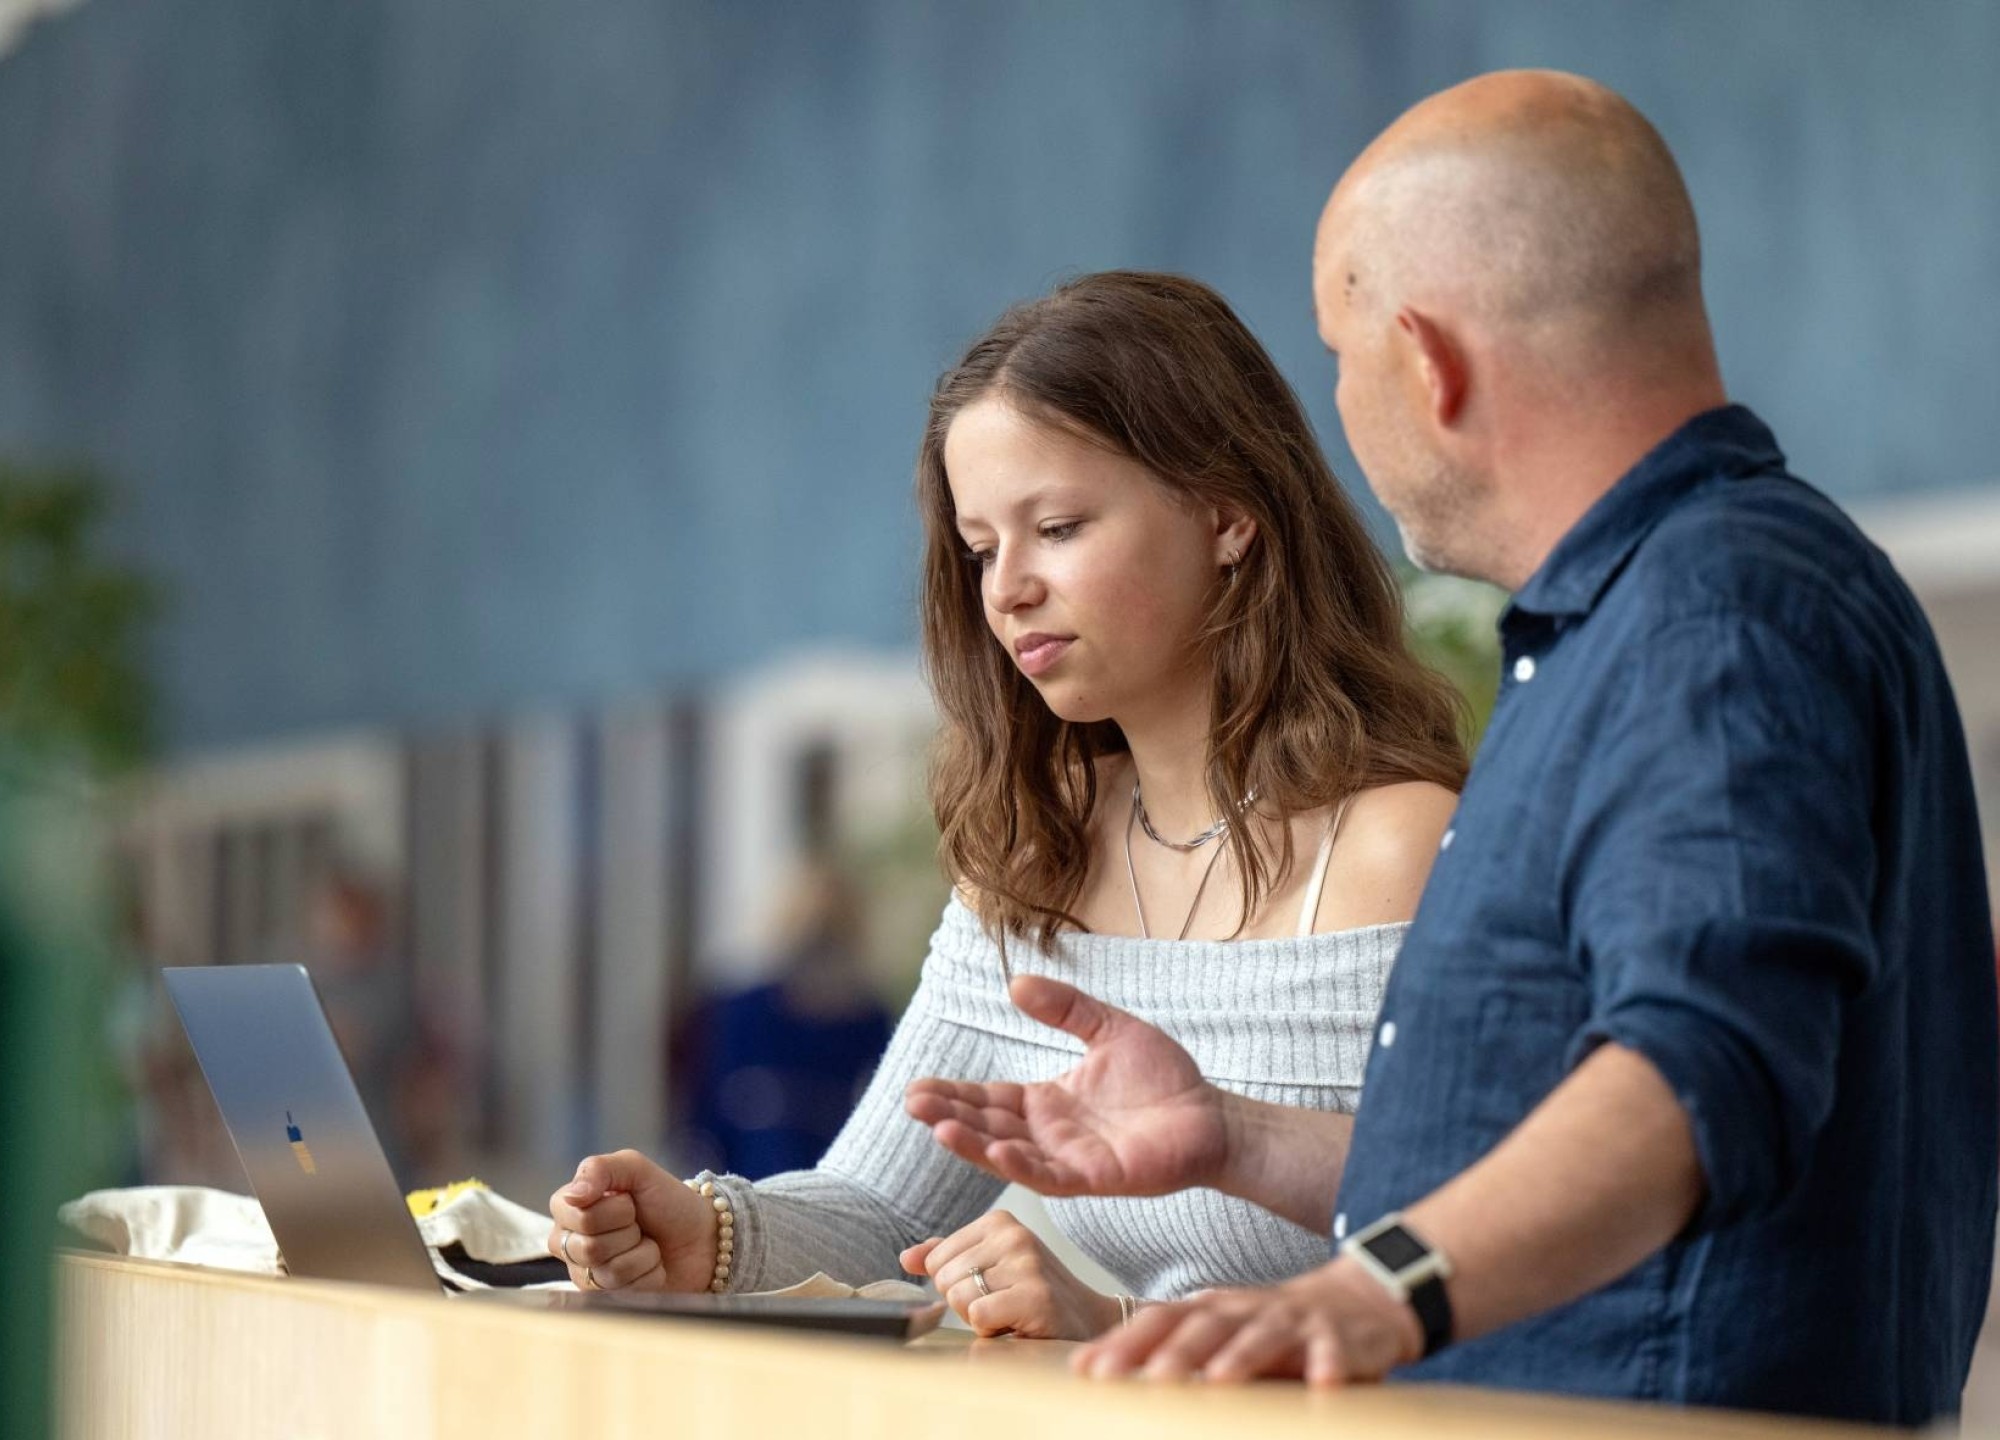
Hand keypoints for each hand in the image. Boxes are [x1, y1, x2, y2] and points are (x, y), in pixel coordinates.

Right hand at [546, 1148, 719, 1292]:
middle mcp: (568, 1242)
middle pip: (588, 1247)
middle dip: (629, 1232)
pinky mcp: (605, 1299)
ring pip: (607, 1271)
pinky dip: (650, 1274)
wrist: (702, 1238)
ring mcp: (585, 1273)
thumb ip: (599, 1169)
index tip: (629, 1202)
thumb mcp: (637, 1169)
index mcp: (569, 1206)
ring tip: (648, 1244)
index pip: (575, 1214)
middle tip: (640, 1224)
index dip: (613, 1209)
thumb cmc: (667, 1202)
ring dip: (642, 1253)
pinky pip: (624, 1291)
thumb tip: (571, 1196)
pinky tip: (652, 1266)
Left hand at [900, 1210, 1122, 1339]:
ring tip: (1011, 1312)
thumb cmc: (1033, 1291)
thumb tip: (906, 1257)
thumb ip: (947, 1257)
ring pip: (958, 1298)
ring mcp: (1027, 1264)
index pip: (936, 1258)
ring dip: (980, 1318)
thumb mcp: (990, 1264)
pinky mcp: (1036, 1296)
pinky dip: (992, 1331)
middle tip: (1002, 1302)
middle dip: (965, 1302)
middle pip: (944, 1279)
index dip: (955, 1283)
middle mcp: (1013, 1235)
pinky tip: (1018, 1325)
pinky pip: (978, 1316)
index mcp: (999, 1221)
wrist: (1088, 1319)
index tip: (990, 1286)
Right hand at [904, 975, 1227, 1196]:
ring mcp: (1069, 1160)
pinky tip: (997, 1151)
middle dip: (949, 1117)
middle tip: (912, 1103)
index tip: (916, 1089)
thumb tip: (1016, 982)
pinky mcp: (1095, 1178)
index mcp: (1047, 1102)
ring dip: (973, 1143)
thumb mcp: (1108, 1029)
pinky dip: (1021, 1165)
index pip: (989, 1099)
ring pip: (1009, 1154)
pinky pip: (1050, 1175)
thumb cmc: (1164, 1077)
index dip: (954, 1095)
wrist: (1212, 1115)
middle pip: (987, 1127)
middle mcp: (1049, 1135)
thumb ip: (1065, 1007)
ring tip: (938, 1127)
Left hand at [1072, 1258, 1421, 1384]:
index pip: (1159, 1321)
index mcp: (1209, 1310)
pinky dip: (1327, 1365)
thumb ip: (1170, 1349)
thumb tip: (1098, 1373)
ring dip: (1241, 1356)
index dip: (1123, 1343)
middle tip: (1146, 1379)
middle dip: (1174, 1353)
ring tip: (1220, 1380)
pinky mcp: (1337, 1338)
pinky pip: (1333, 1351)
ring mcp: (1292, 1321)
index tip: (1088, 1370)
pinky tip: (1322, 1384)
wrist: (1354, 1302)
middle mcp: (1244, 1310)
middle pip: (1204, 1327)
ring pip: (1263, 1336)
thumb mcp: (1218, 1331)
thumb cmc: (1268, 1327)